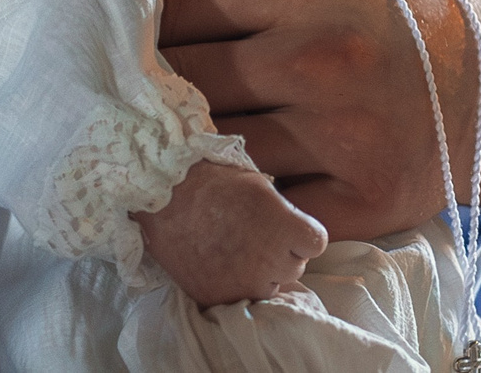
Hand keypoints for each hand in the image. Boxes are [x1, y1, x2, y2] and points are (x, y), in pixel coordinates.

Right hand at [135, 158, 327, 306]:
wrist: (164, 197)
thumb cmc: (212, 182)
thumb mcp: (260, 186)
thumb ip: (282, 213)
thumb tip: (290, 226)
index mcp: (284, 229)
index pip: (315, 243)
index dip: (302, 236)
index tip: (286, 229)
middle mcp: (270, 262)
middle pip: (293, 267)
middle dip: (279, 254)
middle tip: (253, 236)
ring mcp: (244, 285)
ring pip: (269, 287)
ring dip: (259, 274)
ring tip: (233, 250)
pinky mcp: (218, 298)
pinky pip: (239, 299)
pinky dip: (233, 286)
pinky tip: (218, 264)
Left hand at [139, 0, 480, 240]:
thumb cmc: (392, 0)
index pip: (179, 6)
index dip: (137, 23)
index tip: (121, 34)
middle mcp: (325, 56)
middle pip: (186, 80)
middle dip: (145, 87)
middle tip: (119, 92)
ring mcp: (345, 134)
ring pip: (215, 148)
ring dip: (177, 148)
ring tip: (152, 139)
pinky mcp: (360, 200)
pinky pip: (262, 208)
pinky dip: (230, 200)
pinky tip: (212, 186)